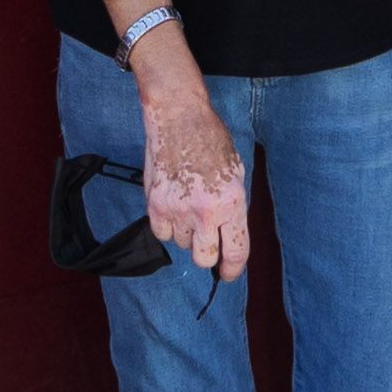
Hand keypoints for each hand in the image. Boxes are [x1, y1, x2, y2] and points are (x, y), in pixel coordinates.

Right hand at [140, 88, 249, 279]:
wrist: (179, 118)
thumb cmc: (211, 141)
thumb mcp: (236, 175)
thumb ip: (232, 209)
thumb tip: (228, 239)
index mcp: (232, 203)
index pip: (235, 252)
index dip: (233, 270)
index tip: (228, 274)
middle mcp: (205, 212)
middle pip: (204, 258)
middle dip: (208, 252)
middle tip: (207, 237)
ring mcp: (178, 209)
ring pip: (182, 244)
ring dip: (186, 233)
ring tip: (188, 205)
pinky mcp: (155, 205)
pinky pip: (161, 234)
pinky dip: (167, 226)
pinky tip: (173, 205)